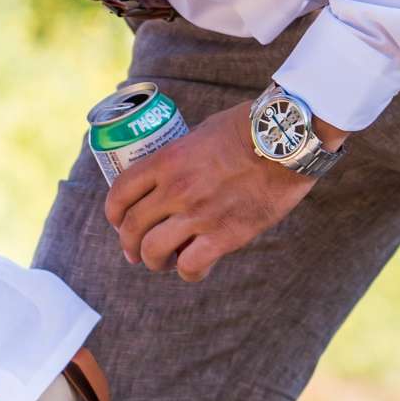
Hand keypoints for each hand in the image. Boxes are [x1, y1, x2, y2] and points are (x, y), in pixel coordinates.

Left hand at [104, 99, 337, 281]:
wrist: (286, 141)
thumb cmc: (248, 129)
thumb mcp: (202, 132)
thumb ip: (182, 155)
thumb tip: (172, 172)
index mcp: (166, 160)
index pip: (120, 193)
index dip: (114, 214)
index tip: (118, 222)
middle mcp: (175, 189)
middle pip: (132, 227)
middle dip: (129, 244)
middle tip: (135, 252)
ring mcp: (198, 214)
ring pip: (153, 251)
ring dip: (153, 261)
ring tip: (163, 262)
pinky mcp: (224, 236)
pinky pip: (191, 266)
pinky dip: (188, 271)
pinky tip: (194, 267)